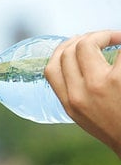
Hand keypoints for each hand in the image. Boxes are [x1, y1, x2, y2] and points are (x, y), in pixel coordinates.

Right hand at [45, 30, 120, 158]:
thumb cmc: (117, 129)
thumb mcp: (85, 116)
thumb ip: (75, 93)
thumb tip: (75, 64)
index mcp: (69, 103)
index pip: (51, 68)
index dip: (63, 49)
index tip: (78, 43)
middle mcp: (79, 94)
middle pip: (69, 51)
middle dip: (86, 37)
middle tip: (106, 38)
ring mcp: (99, 85)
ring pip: (87, 44)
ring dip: (103, 34)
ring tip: (119, 39)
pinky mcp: (120, 79)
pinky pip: (119, 52)